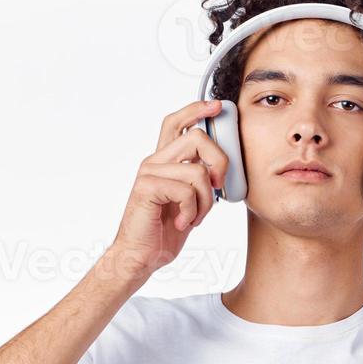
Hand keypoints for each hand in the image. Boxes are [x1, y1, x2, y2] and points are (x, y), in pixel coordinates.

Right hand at [103, 100, 228, 286]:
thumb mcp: (190, 201)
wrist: (140, 256)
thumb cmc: (164, 231)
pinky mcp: (147, 187)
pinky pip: (187, 190)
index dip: (196, 109)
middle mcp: (154, 161)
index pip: (176, 123)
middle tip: (218, 186)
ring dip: (206, 200)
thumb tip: (222, 169)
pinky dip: (192, 211)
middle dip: (220, 162)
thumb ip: (200, 180)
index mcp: (163, 161)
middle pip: (197, 138)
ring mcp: (149, 173)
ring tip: (195, 216)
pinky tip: (183, 223)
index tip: (216, 106)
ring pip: (198, 170)